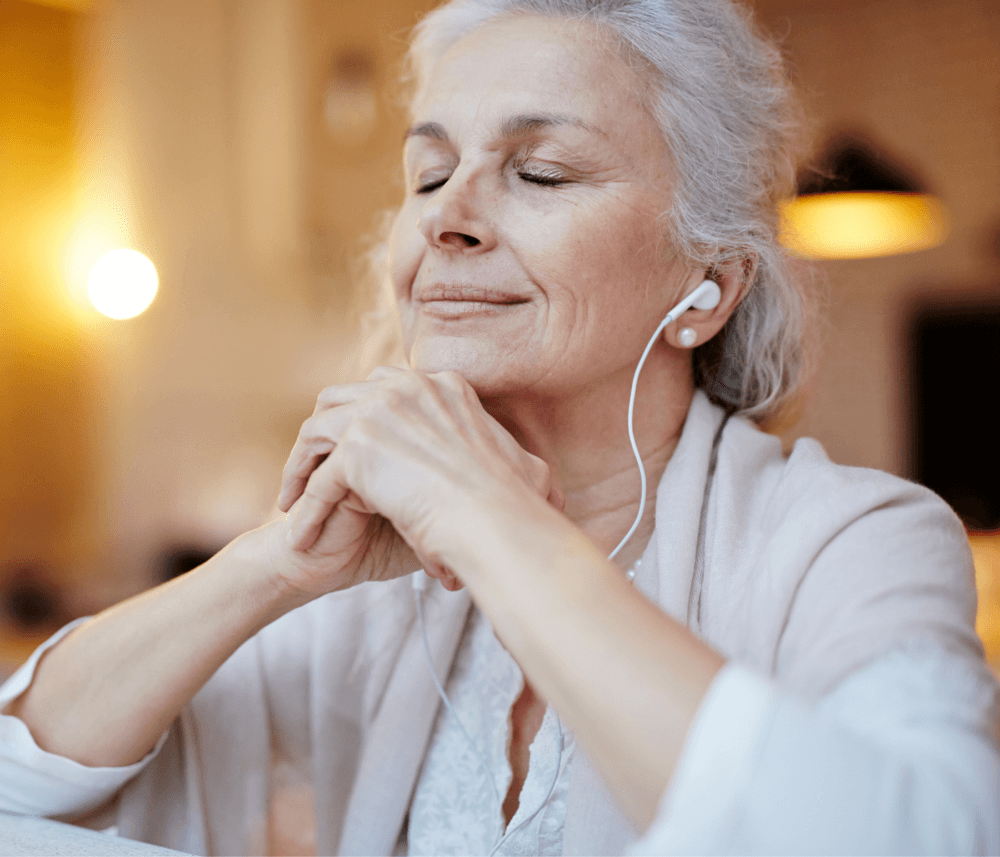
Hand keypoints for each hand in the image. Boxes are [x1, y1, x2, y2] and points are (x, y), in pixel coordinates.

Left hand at [275, 367, 561, 591]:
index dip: (363, 419)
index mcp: (444, 386)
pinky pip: (318, 479)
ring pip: (317, 430)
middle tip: (313, 471)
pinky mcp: (358, 447)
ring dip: (301, 465)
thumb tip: (549, 487)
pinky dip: (306, 509)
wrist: (499, 523)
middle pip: (343, 398)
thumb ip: (512, 462)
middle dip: (324, 433)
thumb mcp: (526, 468)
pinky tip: (301, 538)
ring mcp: (380, 411)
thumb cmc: (516, 507)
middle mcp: (409, 387)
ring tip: (293, 501)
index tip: (354, 453)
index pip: (386, 388)